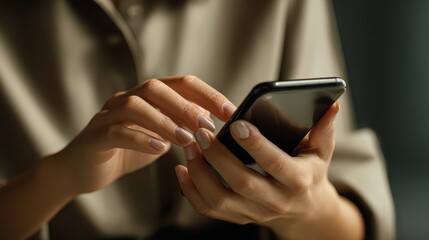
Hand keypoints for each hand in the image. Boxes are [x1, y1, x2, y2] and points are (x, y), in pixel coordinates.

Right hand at [50, 75, 233, 194]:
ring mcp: (108, 115)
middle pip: (156, 87)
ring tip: (186, 139)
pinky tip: (159, 149)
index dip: (207, 94)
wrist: (83, 169)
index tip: (230, 111)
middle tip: (208, 125)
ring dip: (164, 121)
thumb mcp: (159, 137)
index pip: (181, 83)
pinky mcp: (95, 136)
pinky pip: (116, 131)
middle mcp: (127, 98)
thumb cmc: (127, 150)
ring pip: (135, 105)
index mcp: (147, 97)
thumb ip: (180, 127)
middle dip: (186, 104)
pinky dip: (140, 138)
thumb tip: (212, 124)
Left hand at [176, 102, 363, 239]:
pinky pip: (209, 209)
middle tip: (201, 131)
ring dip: (200, 173)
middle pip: (242, 183)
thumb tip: (331, 105)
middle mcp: (276, 201)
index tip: (237, 123)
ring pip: (220, 199)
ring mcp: (254, 213)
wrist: (306, 210)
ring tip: (190, 146)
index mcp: (298, 180)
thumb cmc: (311, 172)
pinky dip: (192, 191)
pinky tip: (183, 169)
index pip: (275, 164)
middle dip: (218, 157)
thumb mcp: (321, 152)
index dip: (256, 145)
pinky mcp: (239, 217)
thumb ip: (323, 129)